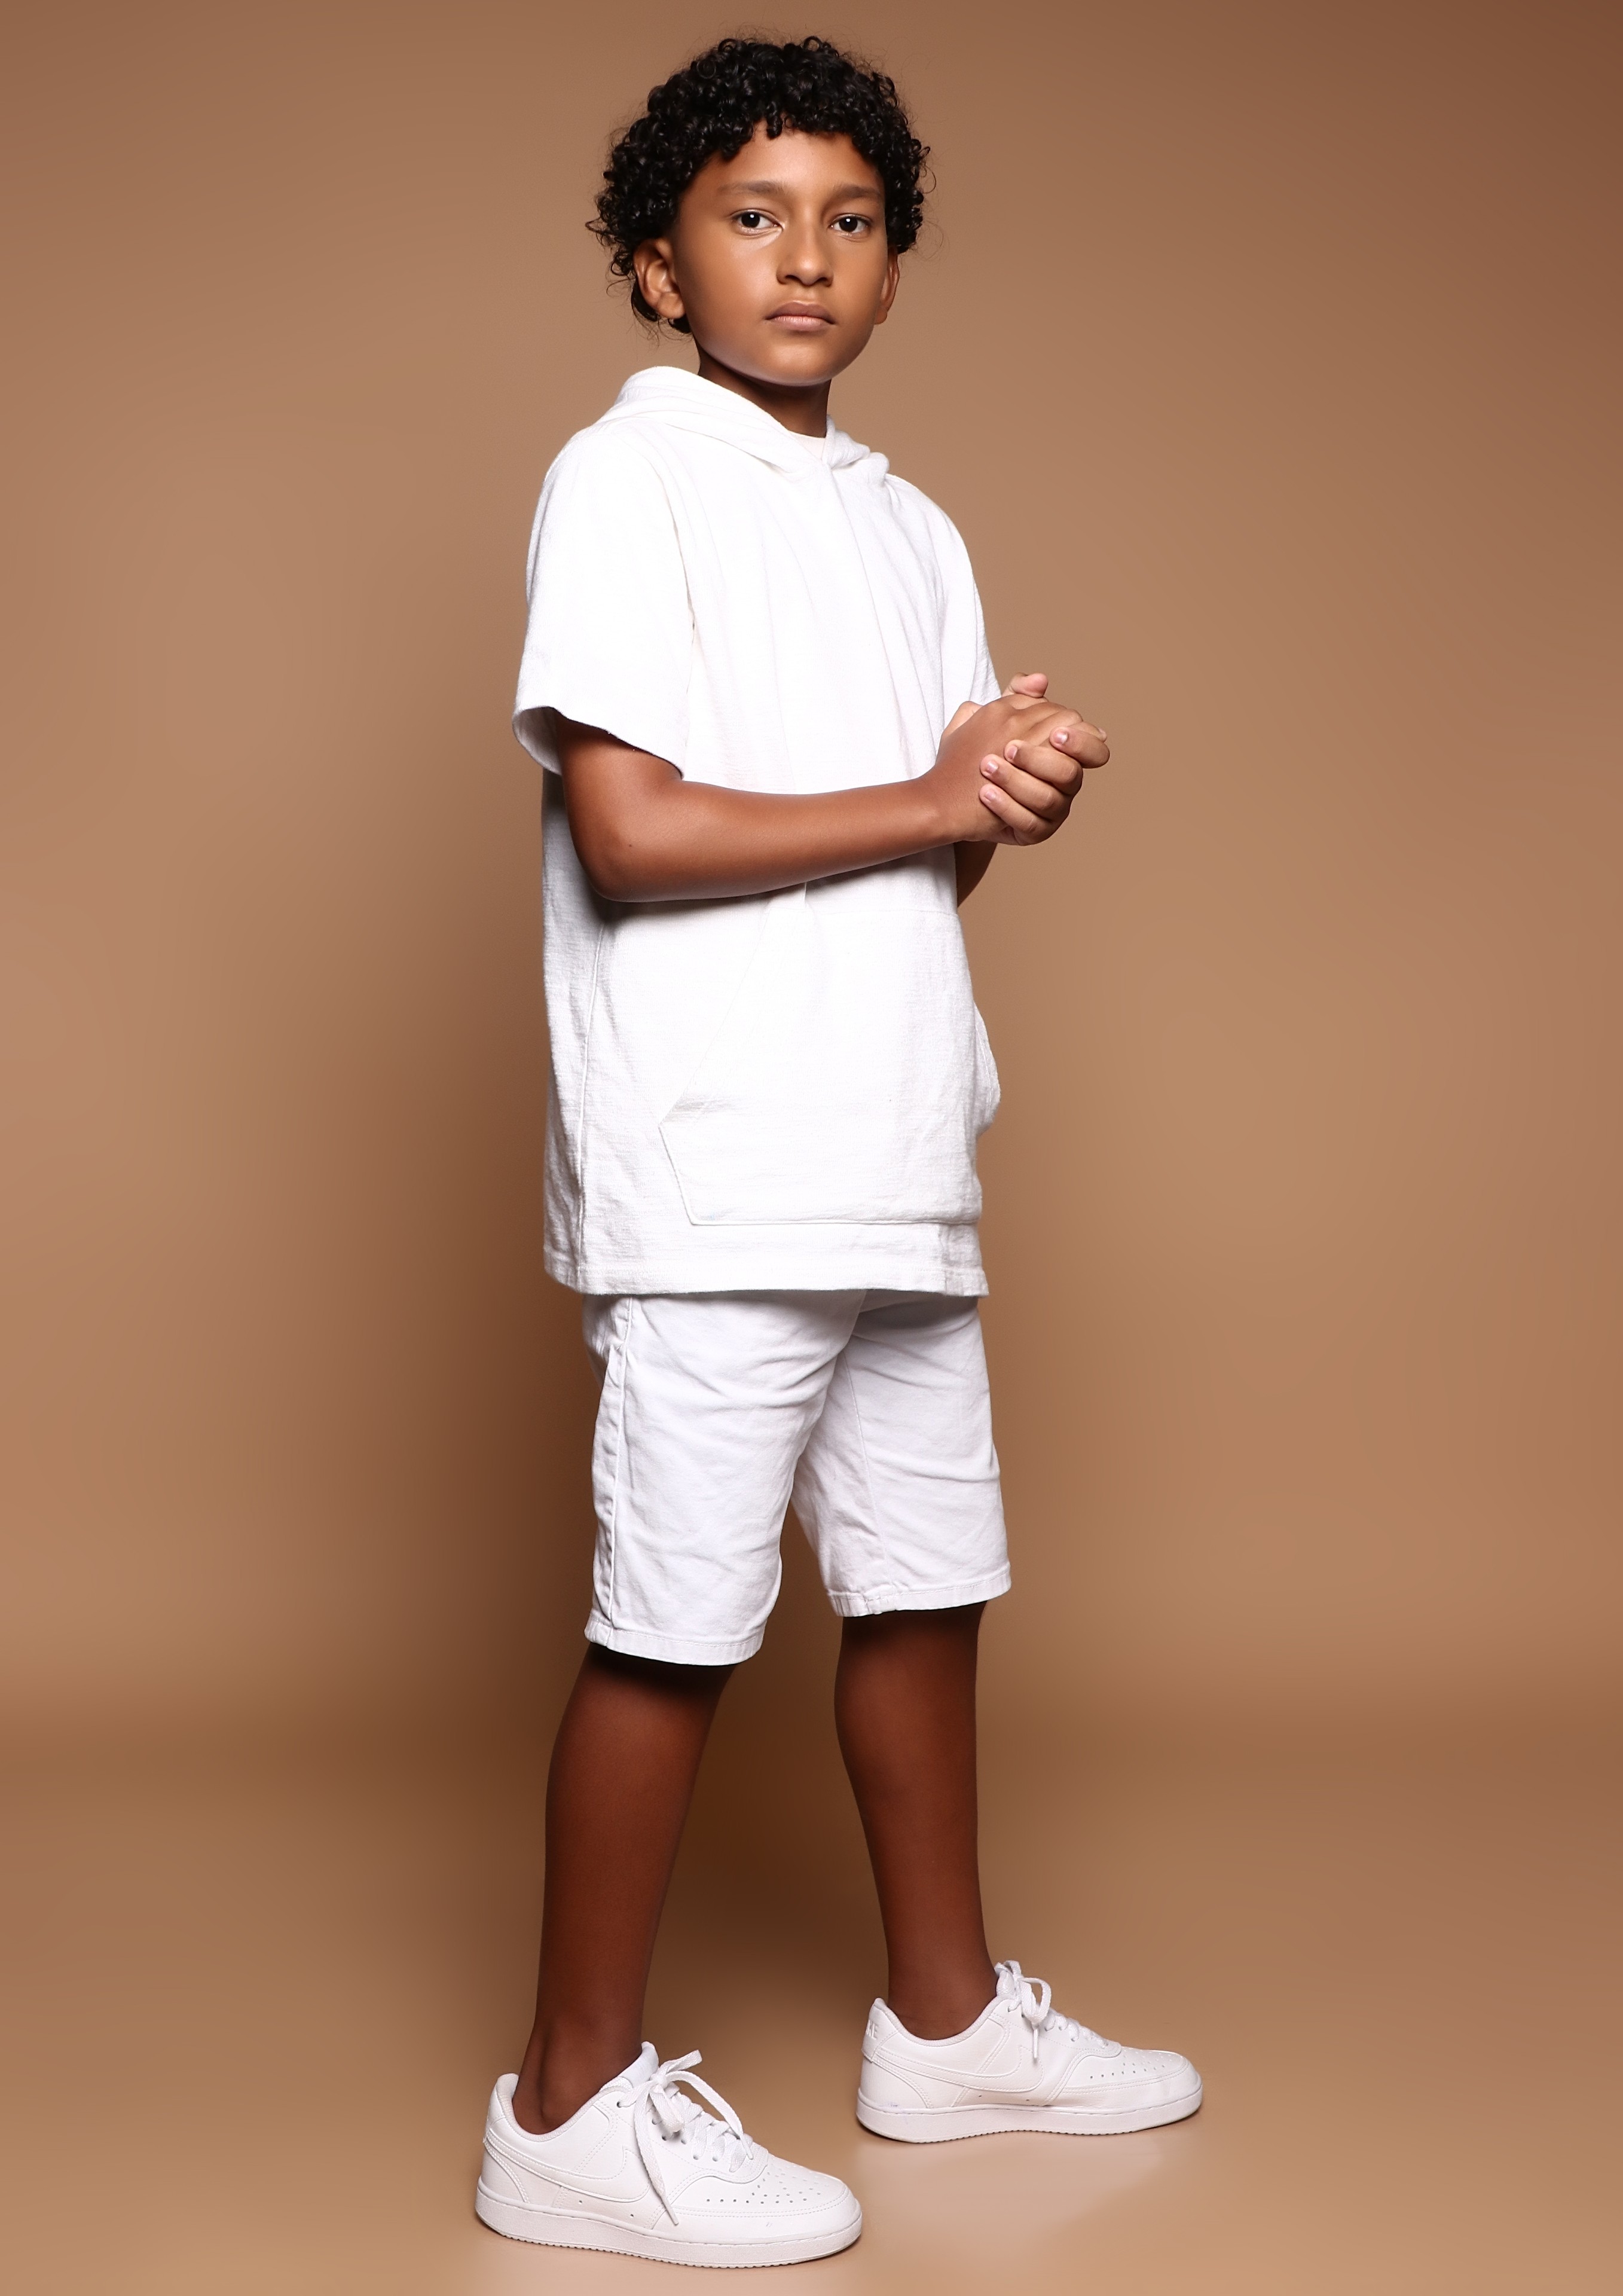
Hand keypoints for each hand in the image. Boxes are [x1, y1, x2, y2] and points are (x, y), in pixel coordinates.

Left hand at [930, 672, 1108, 846]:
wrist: (952, 793)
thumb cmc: (981, 752)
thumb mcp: (995, 718)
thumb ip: (1018, 697)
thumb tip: (1040, 679)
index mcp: (1065, 755)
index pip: (1095, 750)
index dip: (1082, 742)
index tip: (1054, 733)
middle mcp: (1066, 785)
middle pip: (1070, 774)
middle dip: (1040, 759)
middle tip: (1010, 747)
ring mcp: (1053, 811)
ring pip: (1047, 800)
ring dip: (1016, 781)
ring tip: (987, 767)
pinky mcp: (1035, 833)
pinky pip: (1028, 824)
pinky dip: (1006, 807)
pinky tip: (986, 793)